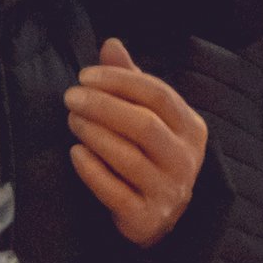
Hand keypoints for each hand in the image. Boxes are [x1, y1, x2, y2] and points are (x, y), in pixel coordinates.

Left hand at [66, 38, 207, 246]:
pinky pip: (114, 192)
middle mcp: (185, 160)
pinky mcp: (146, 218)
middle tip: (71, 97)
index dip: (120, 81)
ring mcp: (167, 191)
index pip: (158, 95)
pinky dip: (92, 170)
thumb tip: (110, 43)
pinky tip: (75, 153)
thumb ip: (132, 81)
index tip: (85, 76)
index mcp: (191, 127)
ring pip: (129, 158)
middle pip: (144, 125)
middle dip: (103, 106)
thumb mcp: (151, 116)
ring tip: (72, 120)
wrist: (162, 216)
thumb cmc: (152, 154)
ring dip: (95, 134)